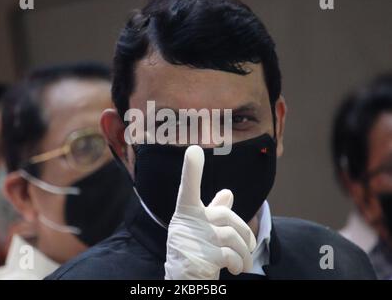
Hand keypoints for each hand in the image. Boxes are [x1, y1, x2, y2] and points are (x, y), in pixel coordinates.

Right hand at [164, 145, 256, 279]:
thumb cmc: (193, 252)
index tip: (194, 150)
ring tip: (244, 264)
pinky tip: (236, 269)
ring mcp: (195, 239)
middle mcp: (187, 223)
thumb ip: (214, 211)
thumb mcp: (201, 230)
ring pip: (233, 236)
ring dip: (244, 253)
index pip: (188, 188)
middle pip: (226, 216)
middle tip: (248, 247)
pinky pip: (232, 254)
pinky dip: (240, 263)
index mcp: (186, 213)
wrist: (182, 280)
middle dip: (243, 232)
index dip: (192, 170)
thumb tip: (229, 193)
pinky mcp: (204, 257)